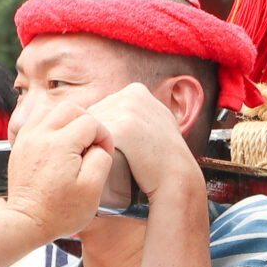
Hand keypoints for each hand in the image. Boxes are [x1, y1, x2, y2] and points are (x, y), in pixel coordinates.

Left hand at [4, 98, 111, 241]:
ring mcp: (27, 139)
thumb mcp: (92, 190)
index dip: (103, 137)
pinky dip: (49, 123)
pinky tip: (57, 140)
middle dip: (87, 122)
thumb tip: (100, 146)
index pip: (91, 123)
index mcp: (61, 145)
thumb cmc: (59, 212)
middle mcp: (41, 136)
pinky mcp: (20, 146)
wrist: (26, 223)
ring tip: (74, 139)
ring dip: (67, 119)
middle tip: (91, 143)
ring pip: (51, 109)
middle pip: (71, 109)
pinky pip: (35, 120)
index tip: (103, 154)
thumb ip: (101, 160)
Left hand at [86, 84, 203, 206]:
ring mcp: (128, 110)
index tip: (111, 146)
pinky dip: (94, 151)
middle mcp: (131, 95)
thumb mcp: (157, 121)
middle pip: (94, 114)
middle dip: (94, 134)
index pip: (102, 106)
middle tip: (105, 154)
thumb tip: (120, 112)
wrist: (176, 176)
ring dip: (90, 143)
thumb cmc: (164, 155)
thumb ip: (139, 111)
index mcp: (136, 91)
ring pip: (90, 126)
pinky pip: (94, 137)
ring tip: (103, 159)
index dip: (103, 128)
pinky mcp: (124, 128)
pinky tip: (101, 162)